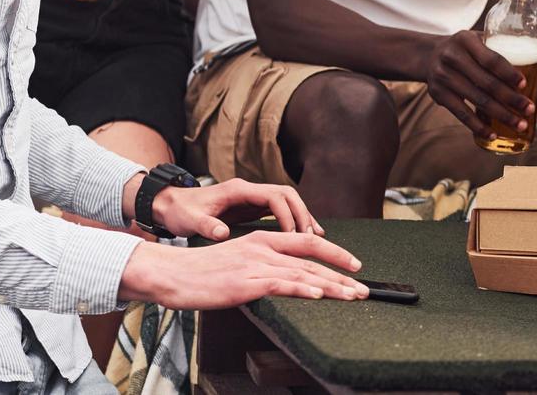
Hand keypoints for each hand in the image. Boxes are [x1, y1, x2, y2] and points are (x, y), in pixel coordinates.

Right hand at [119, 232, 366, 307]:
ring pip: (302, 274)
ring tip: (351, 295)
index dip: (335, 253)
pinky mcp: (244, 283)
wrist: (172, 273)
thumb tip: (288, 275)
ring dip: (330, 286)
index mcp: (263, 239)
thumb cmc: (203, 270)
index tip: (354, 266)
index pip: (309, 242)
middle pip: (313, 258)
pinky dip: (301, 290)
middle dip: (342, 274)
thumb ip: (264, 263)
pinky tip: (318, 296)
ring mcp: (254, 265)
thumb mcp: (239, 258)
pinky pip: (279, 285)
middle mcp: (263, 248)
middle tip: (363, 287)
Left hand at [149, 178, 324, 240]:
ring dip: (302, 218)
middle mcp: (249, 191)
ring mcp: (252, 198)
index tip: (294, 236)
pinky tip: (302, 237)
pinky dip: (293, 222)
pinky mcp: (251, 208)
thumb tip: (222, 233)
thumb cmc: (180, 211)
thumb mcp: (190, 220)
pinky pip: (280, 212)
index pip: (274, 197)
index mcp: (239, 191)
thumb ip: (207, 226)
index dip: (288, 215)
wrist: (170, 204)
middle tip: (312, 238)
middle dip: (302, 215)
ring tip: (315, 239)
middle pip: (288, 196)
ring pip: (287, 203)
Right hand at [425, 31, 534, 139]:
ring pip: (476, 100)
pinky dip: (477, 126)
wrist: (429, 56)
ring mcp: (442, 77)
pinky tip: (493, 135)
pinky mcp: (437, 95)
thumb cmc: (470, 49)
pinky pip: (460, 114)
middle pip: (486, 82)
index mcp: (466, 39)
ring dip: (500, 115)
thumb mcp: (486, 41)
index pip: (491, 58)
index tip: (525, 85)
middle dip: (510, 99)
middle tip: (530, 110)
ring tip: (520, 125)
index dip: (509, 73)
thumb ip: (517, 50)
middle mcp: (451, 57)